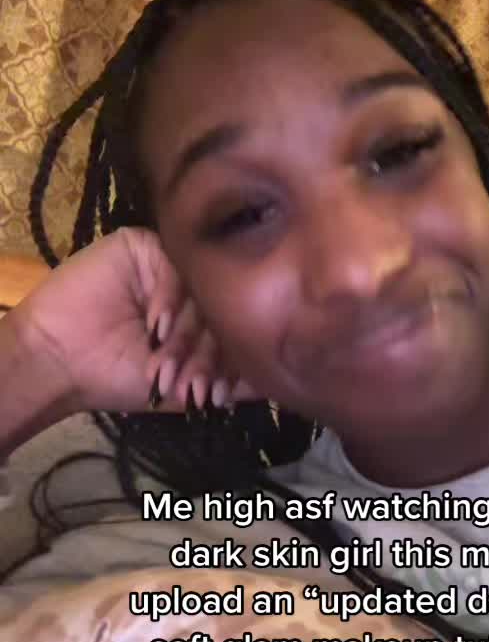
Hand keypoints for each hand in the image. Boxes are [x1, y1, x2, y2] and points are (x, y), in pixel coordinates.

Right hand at [11, 228, 232, 414]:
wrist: (59, 362)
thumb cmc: (116, 377)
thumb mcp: (182, 389)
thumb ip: (228, 383)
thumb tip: (276, 383)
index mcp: (201, 317)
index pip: (230, 329)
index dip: (226, 364)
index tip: (215, 395)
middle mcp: (190, 287)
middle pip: (219, 309)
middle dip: (205, 353)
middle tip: (188, 384)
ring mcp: (168, 264)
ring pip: (199, 290)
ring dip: (184, 333)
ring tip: (163, 363)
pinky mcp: (142, 246)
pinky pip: (172, 266)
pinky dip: (168, 300)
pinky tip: (154, 327)